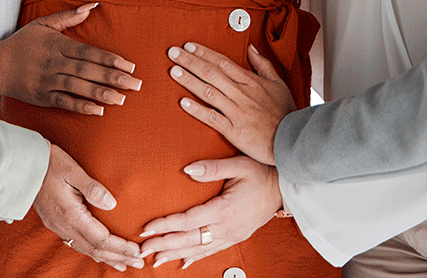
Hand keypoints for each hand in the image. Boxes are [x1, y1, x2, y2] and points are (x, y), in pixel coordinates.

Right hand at [0, 4, 141, 114]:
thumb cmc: (23, 43)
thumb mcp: (43, 24)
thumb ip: (68, 16)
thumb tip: (92, 6)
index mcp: (58, 45)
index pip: (88, 52)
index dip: (109, 59)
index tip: (129, 65)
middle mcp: (54, 63)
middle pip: (87, 70)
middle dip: (113, 78)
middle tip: (135, 84)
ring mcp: (48, 81)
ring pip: (78, 87)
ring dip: (100, 93)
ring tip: (122, 99)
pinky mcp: (43, 97)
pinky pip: (64, 102)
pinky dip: (81, 106)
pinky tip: (98, 110)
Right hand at [33, 143, 144, 270]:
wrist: (23, 166)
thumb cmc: (50, 163)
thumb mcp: (73, 170)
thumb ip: (93, 188)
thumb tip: (112, 204)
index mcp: (71, 214)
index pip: (101, 239)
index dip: (120, 248)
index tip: (137, 251)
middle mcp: (64, 225)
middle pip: (95, 249)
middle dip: (118, 257)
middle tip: (139, 263)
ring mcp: (57, 226)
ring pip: (85, 249)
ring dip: (106, 258)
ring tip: (123, 264)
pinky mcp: (54, 223)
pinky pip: (76, 244)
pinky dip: (92, 252)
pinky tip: (99, 253)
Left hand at [138, 156, 281, 268]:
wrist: (283, 188)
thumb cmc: (261, 173)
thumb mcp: (238, 165)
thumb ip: (212, 168)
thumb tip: (187, 170)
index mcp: (224, 209)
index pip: (188, 220)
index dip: (165, 225)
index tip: (146, 228)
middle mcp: (226, 227)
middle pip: (189, 239)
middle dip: (164, 245)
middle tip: (142, 250)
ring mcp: (232, 235)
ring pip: (199, 248)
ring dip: (176, 254)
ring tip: (156, 260)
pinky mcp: (236, 237)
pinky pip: (212, 250)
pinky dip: (196, 257)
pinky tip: (184, 262)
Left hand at [169, 42, 292, 163]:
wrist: (292, 139)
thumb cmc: (285, 112)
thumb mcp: (278, 83)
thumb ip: (263, 65)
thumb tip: (251, 48)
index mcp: (251, 81)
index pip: (223, 62)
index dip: (204, 53)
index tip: (189, 45)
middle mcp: (241, 94)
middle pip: (211, 73)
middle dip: (190, 61)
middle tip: (172, 52)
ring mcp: (237, 112)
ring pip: (209, 92)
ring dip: (189, 80)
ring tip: (173, 71)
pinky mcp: (234, 130)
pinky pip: (212, 118)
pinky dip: (197, 110)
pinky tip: (183, 102)